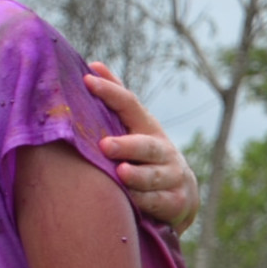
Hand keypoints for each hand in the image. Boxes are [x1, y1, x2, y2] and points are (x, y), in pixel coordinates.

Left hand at [82, 62, 197, 233]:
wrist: (179, 194)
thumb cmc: (143, 154)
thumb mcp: (133, 127)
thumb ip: (116, 101)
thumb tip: (93, 65)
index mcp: (146, 127)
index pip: (130, 105)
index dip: (110, 92)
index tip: (87, 80)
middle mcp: (162, 150)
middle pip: (146, 146)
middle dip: (127, 145)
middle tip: (104, 145)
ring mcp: (171, 176)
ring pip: (153, 177)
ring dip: (136, 176)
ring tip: (121, 173)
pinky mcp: (175, 202)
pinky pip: (158, 202)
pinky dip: (144, 201)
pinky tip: (129, 200)